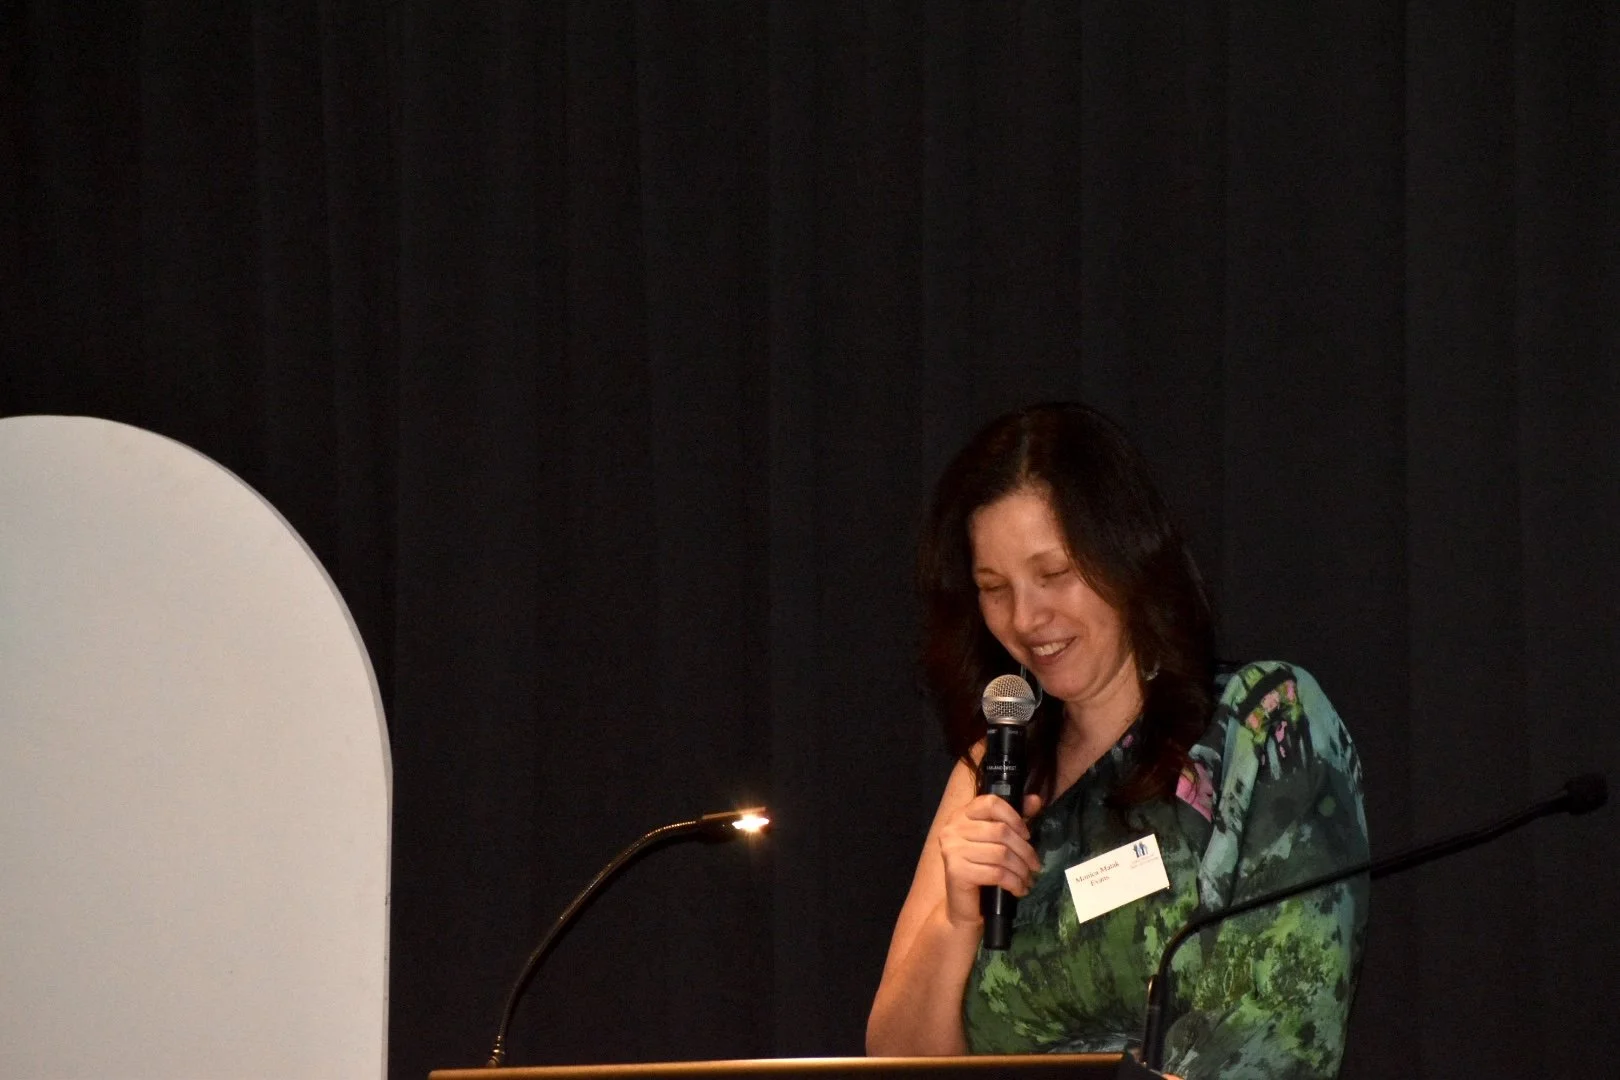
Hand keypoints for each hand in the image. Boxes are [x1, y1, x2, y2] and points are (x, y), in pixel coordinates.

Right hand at [936, 792, 1043, 928]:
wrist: (963, 907)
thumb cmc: (982, 871)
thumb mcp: (999, 842)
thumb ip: (1014, 819)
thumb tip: (1036, 799)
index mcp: (962, 815)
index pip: (990, 803)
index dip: (1014, 816)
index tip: (1027, 835)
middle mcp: (952, 829)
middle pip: (1000, 831)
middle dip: (1024, 850)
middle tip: (1035, 865)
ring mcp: (952, 849)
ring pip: (1001, 854)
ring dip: (1021, 869)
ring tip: (1028, 879)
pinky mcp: (956, 871)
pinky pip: (996, 873)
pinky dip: (1014, 883)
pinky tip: (1020, 889)